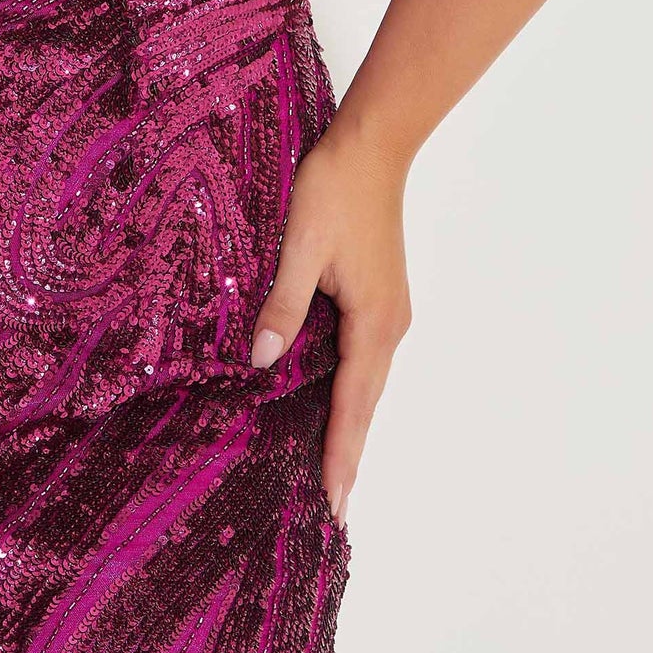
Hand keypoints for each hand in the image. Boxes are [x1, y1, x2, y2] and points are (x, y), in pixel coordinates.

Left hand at [250, 119, 412, 523]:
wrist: (373, 146)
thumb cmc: (333, 189)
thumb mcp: (299, 246)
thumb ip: (283, 305)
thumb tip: (263, 361)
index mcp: (372, 322)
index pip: (353, 405)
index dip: (341, 455)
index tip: (335, 503)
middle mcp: (389, 326)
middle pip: (365, 404)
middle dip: (349, 455)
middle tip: (333, 506)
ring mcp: (389, 313)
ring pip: (366, 384)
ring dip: (350, 425)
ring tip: (332, 470)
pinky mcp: (381, 299)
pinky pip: (364, 361)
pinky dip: (351, 393)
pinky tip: (333, 404)